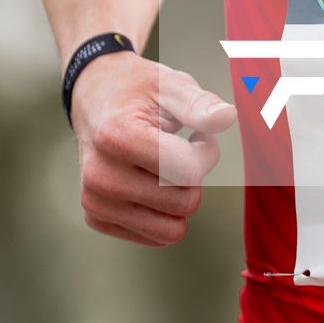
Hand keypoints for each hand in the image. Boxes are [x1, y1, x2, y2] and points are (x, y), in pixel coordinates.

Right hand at [70, 51, 237, 247]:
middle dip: (194, 176)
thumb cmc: (137, 89)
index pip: (188, 171)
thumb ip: (201, 104)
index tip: (199, 134)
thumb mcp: (172, 85)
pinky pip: (155, 237)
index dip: (207, 152)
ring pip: (171, 230)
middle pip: (184, 203)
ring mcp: (95, 201)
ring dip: (180, 198)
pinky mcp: (96, 218)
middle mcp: (100, 176)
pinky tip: (151, 180)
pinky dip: (163, 212)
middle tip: (182, 147)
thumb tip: (229, 116)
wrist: (94, 97)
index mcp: (117, 138)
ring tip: (167, 165)